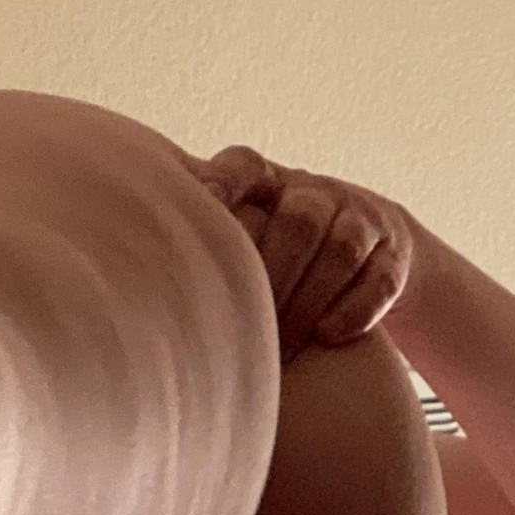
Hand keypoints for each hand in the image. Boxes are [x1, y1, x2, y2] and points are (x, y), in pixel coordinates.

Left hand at [195, 148, 415, 359]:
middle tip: (244, 331)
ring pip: (341, 249)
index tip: (200, 211)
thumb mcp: (246, 231)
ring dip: (311, 300)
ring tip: (283, 350)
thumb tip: (118, 253)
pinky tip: (330, 338)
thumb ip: (199, 237)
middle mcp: (316, 190)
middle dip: (273, 278)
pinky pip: (381, 277)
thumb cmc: (283, 249)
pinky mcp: (396, 254)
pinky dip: (356, 308)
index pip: (245, 165)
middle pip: (297, 220)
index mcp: (269, 180)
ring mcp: (361, 217)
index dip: (223, 185)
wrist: (377, 250)